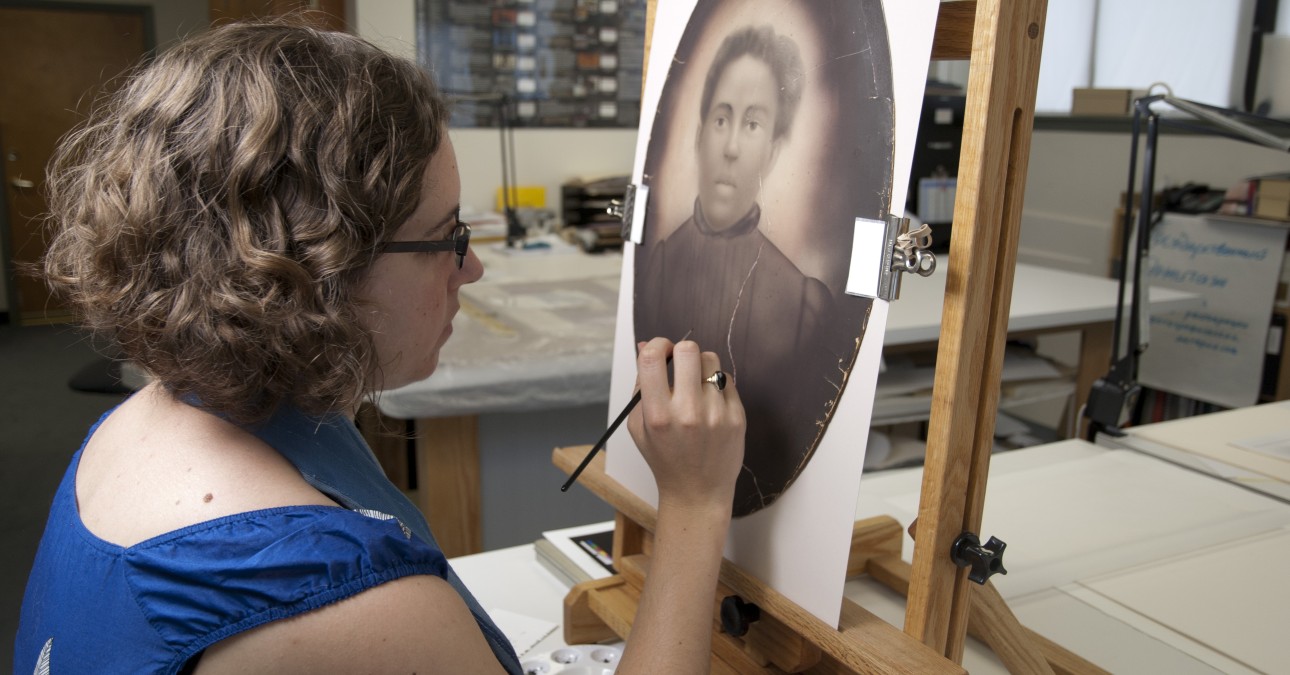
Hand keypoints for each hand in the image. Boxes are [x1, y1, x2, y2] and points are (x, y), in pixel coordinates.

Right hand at [627, 338, 744, 513]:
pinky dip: (717, 384)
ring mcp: (716, 415)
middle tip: (679, 363)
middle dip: (681, 350)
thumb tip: (646, 345)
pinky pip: (727, 379)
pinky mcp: (737, 417)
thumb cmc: (664, 458)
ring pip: (711, 360)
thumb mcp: (639, 427)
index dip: (657, 345)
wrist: (697, 492)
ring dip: (701, 365)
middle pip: (688, 350)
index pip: (653, 358)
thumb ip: (640, 386)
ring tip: (696, 385)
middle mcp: (687, 413)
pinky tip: (710, 402)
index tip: (661, 351)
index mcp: (657, 415)